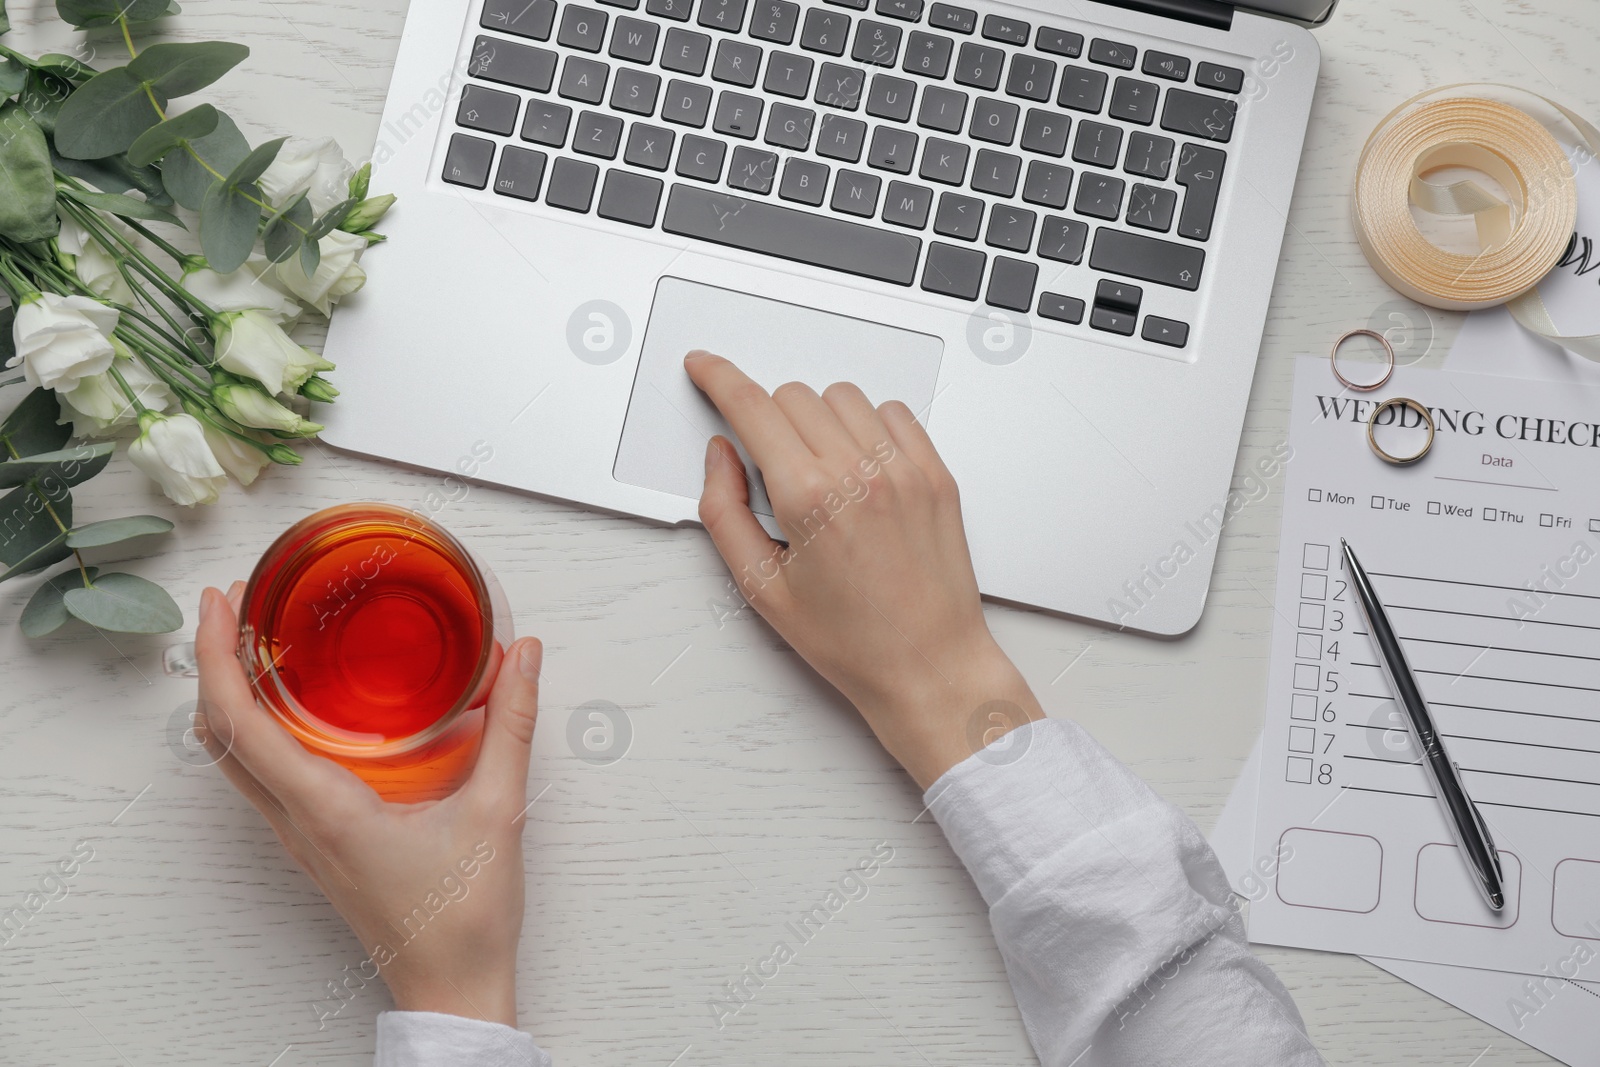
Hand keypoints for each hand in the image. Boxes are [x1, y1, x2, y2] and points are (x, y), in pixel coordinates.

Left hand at [194, 582, 542, 1026]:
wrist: (454, 988)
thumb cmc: (465, 919)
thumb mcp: (498, 811)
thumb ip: (512, 725)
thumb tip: (522, 655)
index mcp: (325, 810)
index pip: (240, 724)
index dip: (216, 657)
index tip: (220, 603)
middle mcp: (298, 824)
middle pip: (220, 737)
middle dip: (214, 665)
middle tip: (233, 606)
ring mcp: (302, 839)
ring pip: (236, 762)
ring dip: (231, 698)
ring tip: (253, 645)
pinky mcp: (318, 845)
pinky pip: (265, 779)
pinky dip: (257, 731)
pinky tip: (296, 709)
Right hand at [685, 352, 1041, 788]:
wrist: (929, 666)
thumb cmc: (852, 640)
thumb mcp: (761, 588)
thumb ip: (725, 512)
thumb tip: (719, 457)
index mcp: (809, 499)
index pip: (751, 406)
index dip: (718, 377)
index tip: (704, 367)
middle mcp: (858, 473)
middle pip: (792, 395)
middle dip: (767, 415)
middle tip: (769, 463)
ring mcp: (903, 469)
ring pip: (842, 396)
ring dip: (818, 416)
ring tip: (818, 467)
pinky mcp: (935, 474)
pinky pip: (894, 413)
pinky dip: (868, 425)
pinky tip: (859, 464)